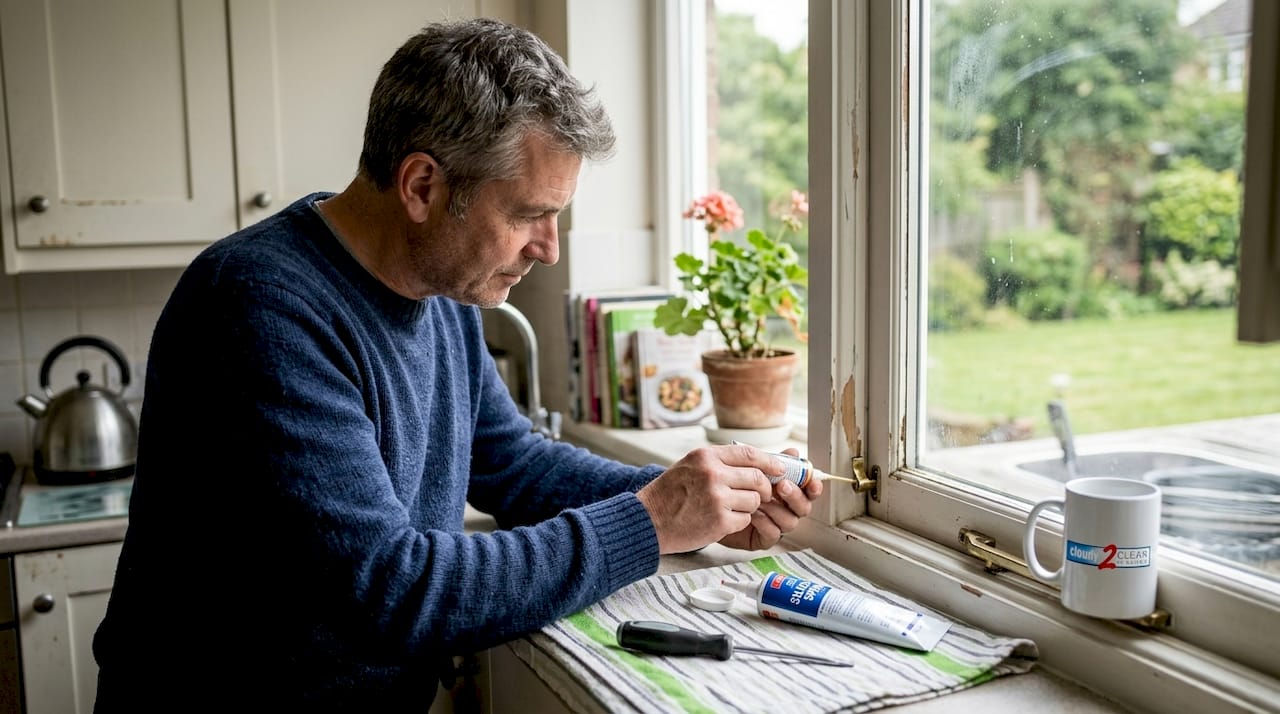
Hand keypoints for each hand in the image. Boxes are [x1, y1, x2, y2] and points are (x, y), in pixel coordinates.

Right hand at [636, 445, 779, 553]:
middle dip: (763, 489)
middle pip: (757, 478)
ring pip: (754, 500)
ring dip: (748, 507)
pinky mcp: (719, 520)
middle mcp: (712, 473)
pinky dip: (738, 521)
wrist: (647, 521)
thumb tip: (755, 464)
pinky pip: (745, 519)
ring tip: (729, 509)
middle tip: (761, 496)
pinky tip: (721, 521)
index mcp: (706, 456)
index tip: (779, 468)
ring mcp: (716, 497)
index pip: (749, 454)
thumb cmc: (668, 494)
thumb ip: (718, 462)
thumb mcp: (690, 466)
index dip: (769, 461)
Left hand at [718, 447, 822, 550]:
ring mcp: (777, 525)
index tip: (813, 483)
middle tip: (782, 486)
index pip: (809, 491)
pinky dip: (765, 522)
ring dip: (777, 508)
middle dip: (795, 496)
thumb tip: (794, 451)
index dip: (814, 487)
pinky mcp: (764, 539)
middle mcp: (787, 509)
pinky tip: (753, 514)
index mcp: (789, 491)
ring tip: (760, 498)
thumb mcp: (753, 469)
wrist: (712, 506)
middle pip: (804, 507)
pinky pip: (773, 533)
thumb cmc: (736, 486)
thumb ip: (773, 462)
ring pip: (791, 521)